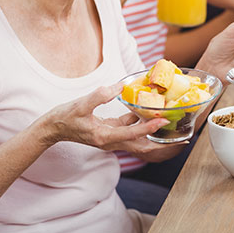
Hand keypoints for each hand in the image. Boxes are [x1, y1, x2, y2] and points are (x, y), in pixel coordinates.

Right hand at [41, 83, 182, 161]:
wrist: (53, 128)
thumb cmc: (65, 117)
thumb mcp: (80, 104)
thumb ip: (99, 95)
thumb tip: (118, 87)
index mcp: (104, 137)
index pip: (131, 134)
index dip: (148, 127)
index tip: (162, 120)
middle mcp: (111, 141)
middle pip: (141, 145)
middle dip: (160, 143)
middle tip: (180, 138)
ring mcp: (111, 137)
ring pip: (138, 138)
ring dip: (153, 132)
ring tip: (171, 123)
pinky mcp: (111, 131)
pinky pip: (130, 128)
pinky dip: (141, 122)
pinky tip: (149, 109)